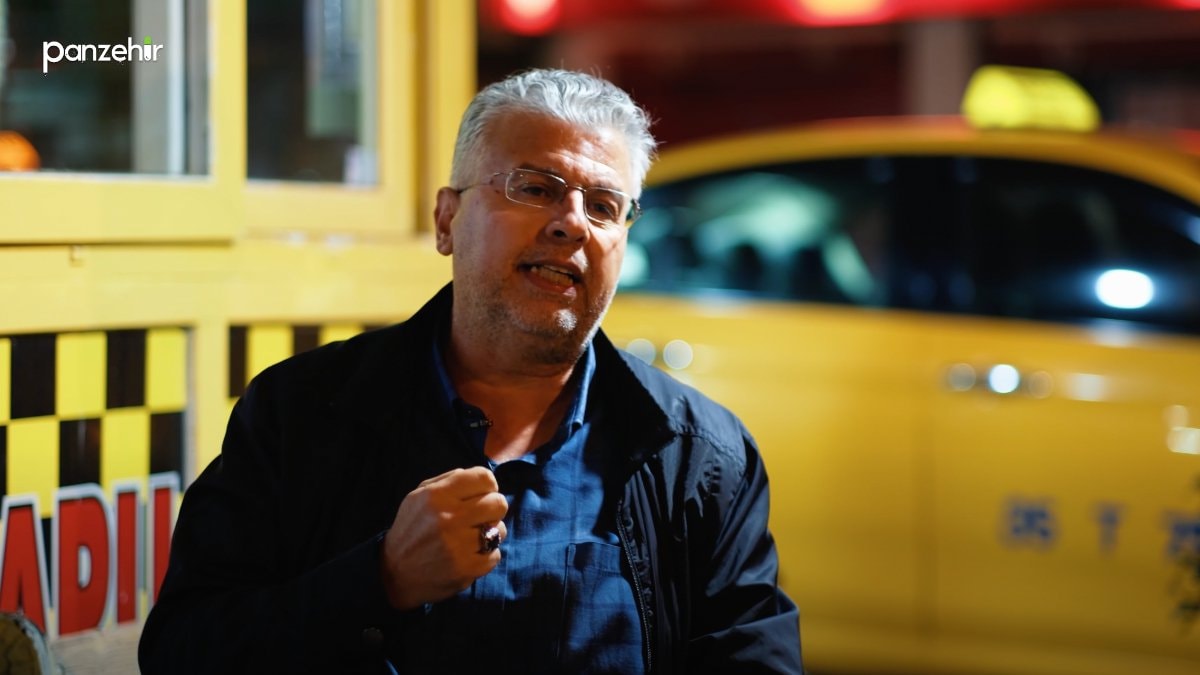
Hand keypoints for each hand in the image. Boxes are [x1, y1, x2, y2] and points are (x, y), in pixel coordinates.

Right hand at [379, 467, 507, 609]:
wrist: (395, 572)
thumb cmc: (412, 528)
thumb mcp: (419, 496)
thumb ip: (448, 480)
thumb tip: (481, 477)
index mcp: (437, 495)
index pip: (485, 478)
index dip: (488, 486)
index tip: (481, 495)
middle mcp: (449, 517)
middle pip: (498, 503)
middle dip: (493, 509)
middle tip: (482, 517)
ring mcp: (458, 544)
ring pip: (499, 530)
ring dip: (490, 534)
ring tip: (473, 537)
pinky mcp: (465, 568)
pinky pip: (495, 555)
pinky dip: (486, 556)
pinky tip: (470, 555)